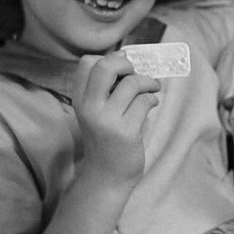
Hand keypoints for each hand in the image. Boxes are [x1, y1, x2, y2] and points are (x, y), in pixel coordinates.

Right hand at [72, 52, 159, 186]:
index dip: (109, 59)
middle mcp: (90, 108)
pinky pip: (145, 101)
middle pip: (106, 67)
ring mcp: (107, 121)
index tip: (124, 67)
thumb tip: (125, 56)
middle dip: (127, 64)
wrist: (107, 176)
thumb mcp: (96, 112)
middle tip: (136, 72)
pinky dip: (153, 99)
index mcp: (80, 100)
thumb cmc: (106, 139)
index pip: (88, 63)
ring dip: (149, 82)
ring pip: (132, 84)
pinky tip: (151, 105)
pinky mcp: (126, 132)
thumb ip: (106, 87)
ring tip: (153, 88)